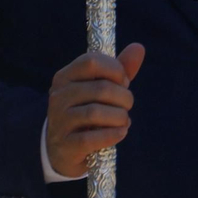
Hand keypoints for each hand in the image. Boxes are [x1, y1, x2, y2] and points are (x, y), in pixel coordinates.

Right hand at [45, 43, 145, 178]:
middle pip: (100, 88)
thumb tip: (138, 47)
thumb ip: (119, 70)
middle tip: (127, 105)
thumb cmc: (86, 112)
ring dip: (120, 117)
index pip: (92, 61)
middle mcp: (58, 95)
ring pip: (96, 112)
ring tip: (124, 120)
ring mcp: (59, 120)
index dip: (116, 70)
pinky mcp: (65, 144)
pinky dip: (113, 134)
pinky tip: (121, 133)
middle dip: (124, 97)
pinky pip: (92, 138)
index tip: (124, 82)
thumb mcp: (100, 89)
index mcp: (65, 76)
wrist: (62, 150)